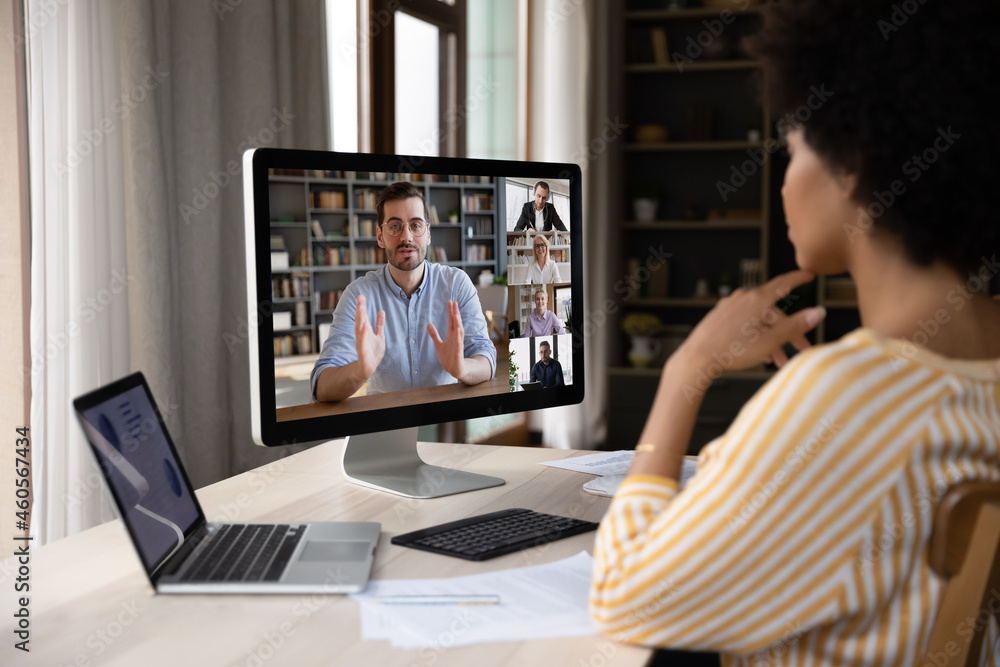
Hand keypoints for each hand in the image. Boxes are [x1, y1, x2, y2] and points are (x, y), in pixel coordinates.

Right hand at [354, 295, 384, 379]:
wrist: (368, 367)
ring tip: (361, 308)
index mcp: (365, 330)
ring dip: (360, 318)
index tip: (361, 296)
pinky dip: (362, 335)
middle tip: (360, 297)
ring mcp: (361, 342)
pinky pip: (362, 342)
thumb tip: (381, 311)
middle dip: (360, 308)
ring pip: (360, 328)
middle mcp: (362, 334)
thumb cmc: (373, 351)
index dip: (362, 306)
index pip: (363, 316)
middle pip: (361, 319)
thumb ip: (379, 324)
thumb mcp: (379, 335)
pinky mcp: (362, 351)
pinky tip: (363, 327)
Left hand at [428, 300, 466, 380]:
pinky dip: (459, 336)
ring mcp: (458, 343)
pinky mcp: (458, 351)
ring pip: (458, 330)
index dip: (450, 311)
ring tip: (456, 313)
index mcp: (451, 335)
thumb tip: (428, 324)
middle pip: (455, 322)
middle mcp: (456, 337)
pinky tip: (458, 329)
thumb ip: (434, 334)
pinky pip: (459, 342)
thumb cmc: (448, 357)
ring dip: (457, 322)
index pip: (451, 320)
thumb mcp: (438, 344)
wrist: (455, 369)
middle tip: (454, 302)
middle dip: (455, 312)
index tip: (450, 301)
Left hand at [676, 270, 825, 372]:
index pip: (783, 283)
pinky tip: (759, 354)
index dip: (798, 278)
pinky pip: (743, 324)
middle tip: (801, 348)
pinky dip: (755, 336)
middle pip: (772, 311)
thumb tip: (819, 312)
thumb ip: (796, 325)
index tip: (808, 274)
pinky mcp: (719, 317)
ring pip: (758, 320)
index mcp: (757, 299)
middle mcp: (742, 298)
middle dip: (788, 331)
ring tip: (777, 361)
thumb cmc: (733, 350)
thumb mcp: (771, 340)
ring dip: (771, 339)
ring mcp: (728, 307)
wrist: (697, 358)